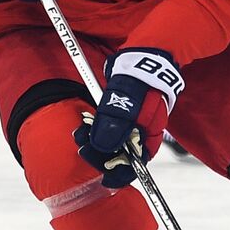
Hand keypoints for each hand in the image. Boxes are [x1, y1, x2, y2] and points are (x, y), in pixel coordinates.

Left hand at [73, 48, 184, 187]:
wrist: (143, 56)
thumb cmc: (139, 81)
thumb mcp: (127, 104)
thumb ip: (114, 126)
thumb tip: (102, 148)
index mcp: (149, 137)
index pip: (134, 165)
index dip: (116, 171)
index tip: (101, 173)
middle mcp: (141, 134)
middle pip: (119, 155)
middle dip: (99, 154)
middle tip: (82, 146)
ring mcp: (131, 125)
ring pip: (110, 142)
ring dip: (94, 142)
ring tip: (80, 134)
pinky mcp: (121, 115)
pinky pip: (107, 129)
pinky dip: (95, 129)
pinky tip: (85, 125)